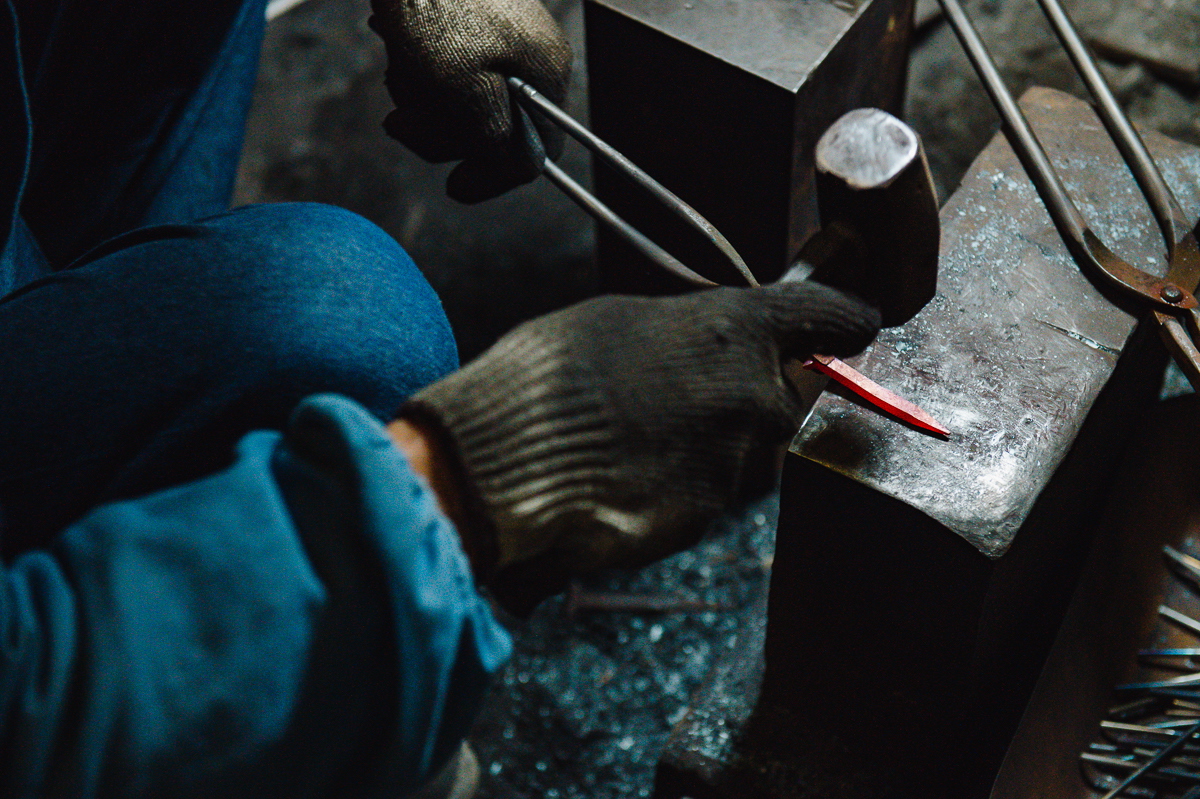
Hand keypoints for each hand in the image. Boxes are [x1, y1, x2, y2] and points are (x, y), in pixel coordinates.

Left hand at [369, 0, 571, 202]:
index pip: (534, 152)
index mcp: (544, 73)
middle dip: (439, 131)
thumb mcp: (466, 93)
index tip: (453, 187)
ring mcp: (499, 35)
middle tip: (399, 121)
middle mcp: (531, 54)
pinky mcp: (467, 21)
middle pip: (490, 127)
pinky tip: (394, 44)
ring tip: (396, 67)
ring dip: (420, 98)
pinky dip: (415, 68)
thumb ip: (495, 142)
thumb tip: (518, 175)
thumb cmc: (436, 8)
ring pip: (460, 99)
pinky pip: (444, 67)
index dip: (492, 177)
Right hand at [400, 281, 879, 612]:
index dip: (845, 318)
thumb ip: (686, 333)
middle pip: (786, 397)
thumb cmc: (545, 376)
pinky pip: (710, 496)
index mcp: (733, 328)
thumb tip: (706, 345)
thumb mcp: (617, 321)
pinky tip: (628, 475)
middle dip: (752, 397)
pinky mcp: (706, 518)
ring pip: (745, 453)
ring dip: (710, 447)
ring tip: (636, 439)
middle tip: (690, 397)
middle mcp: (751, 394)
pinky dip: (680, 487)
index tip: (860, 323)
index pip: (824, 315)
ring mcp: (733, 463)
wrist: (501, 466)